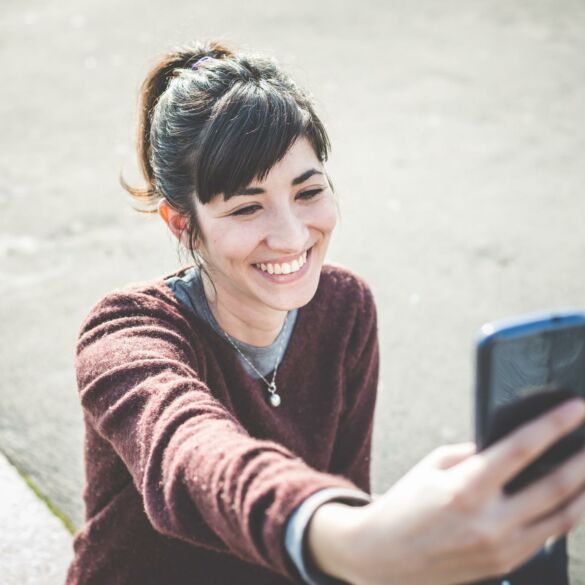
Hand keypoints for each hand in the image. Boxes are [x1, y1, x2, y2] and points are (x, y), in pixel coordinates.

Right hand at [344, 398, 584, 584]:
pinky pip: (548, 537)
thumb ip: (473, 453)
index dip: (553, 425)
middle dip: (583, 459)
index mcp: (465, 488)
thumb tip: (509, 441)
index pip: (520, 449)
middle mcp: (489, 521)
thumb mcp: (432, 467)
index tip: (576, 407)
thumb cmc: (405, 505)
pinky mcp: (506, 565)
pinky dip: (564, 514)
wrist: (385, 557)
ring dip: (584, 490)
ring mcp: (501, 548)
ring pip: (563, 517)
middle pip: (555, 486)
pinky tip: (570, 498)